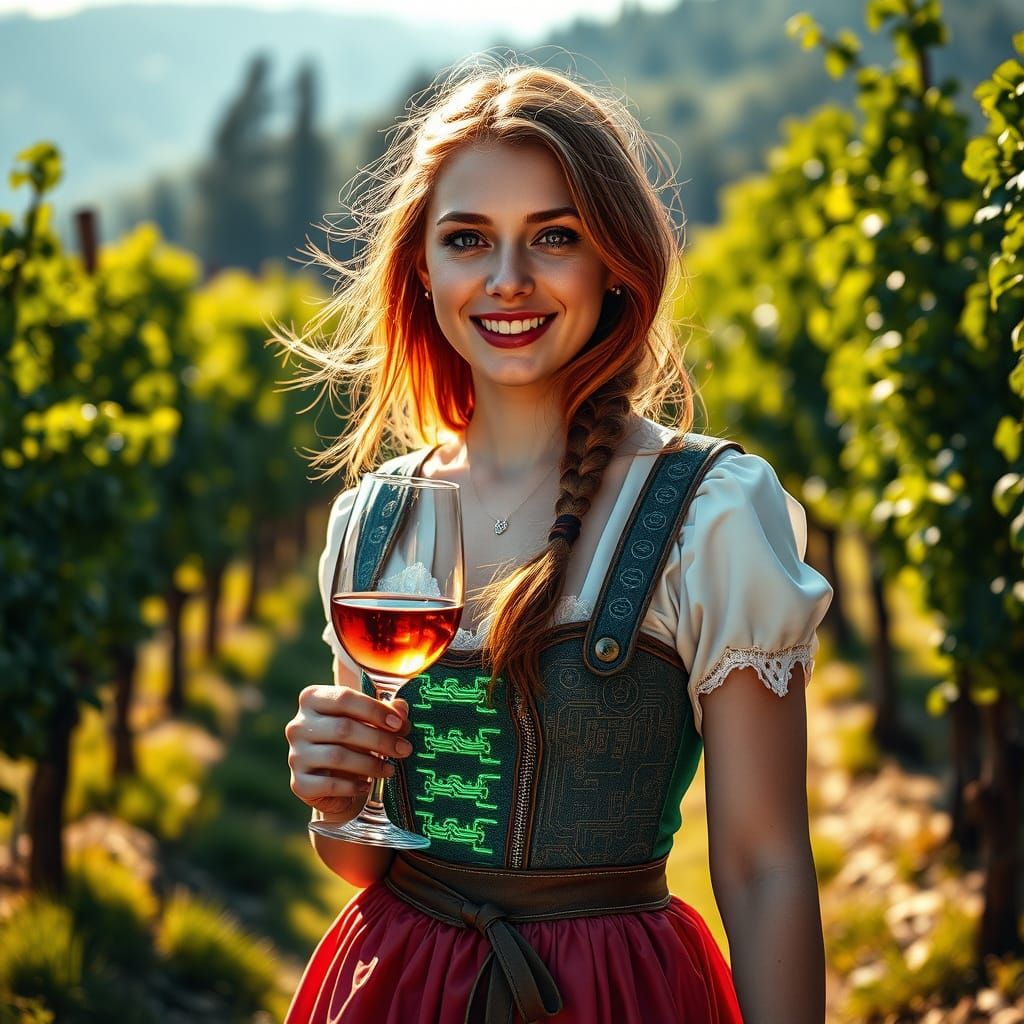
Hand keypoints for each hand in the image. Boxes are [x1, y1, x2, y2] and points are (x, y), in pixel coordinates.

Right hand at [286, 685, 412, 821]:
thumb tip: (401, 710)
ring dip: (370, 764)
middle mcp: (298, 725)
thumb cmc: (353, 740)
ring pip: (337, 756)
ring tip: (390, 769)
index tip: (399, 723)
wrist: (332, 779)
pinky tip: (368, 785)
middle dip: (379, 739)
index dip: (374, 710)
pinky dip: (352, 786)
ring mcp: (295, 755)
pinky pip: (329, 784)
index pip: (344, 698)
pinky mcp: (299, 783)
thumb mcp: (368, 720)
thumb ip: (386, 712)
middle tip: (404, 749)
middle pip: (343, 728)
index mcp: (312, 699)